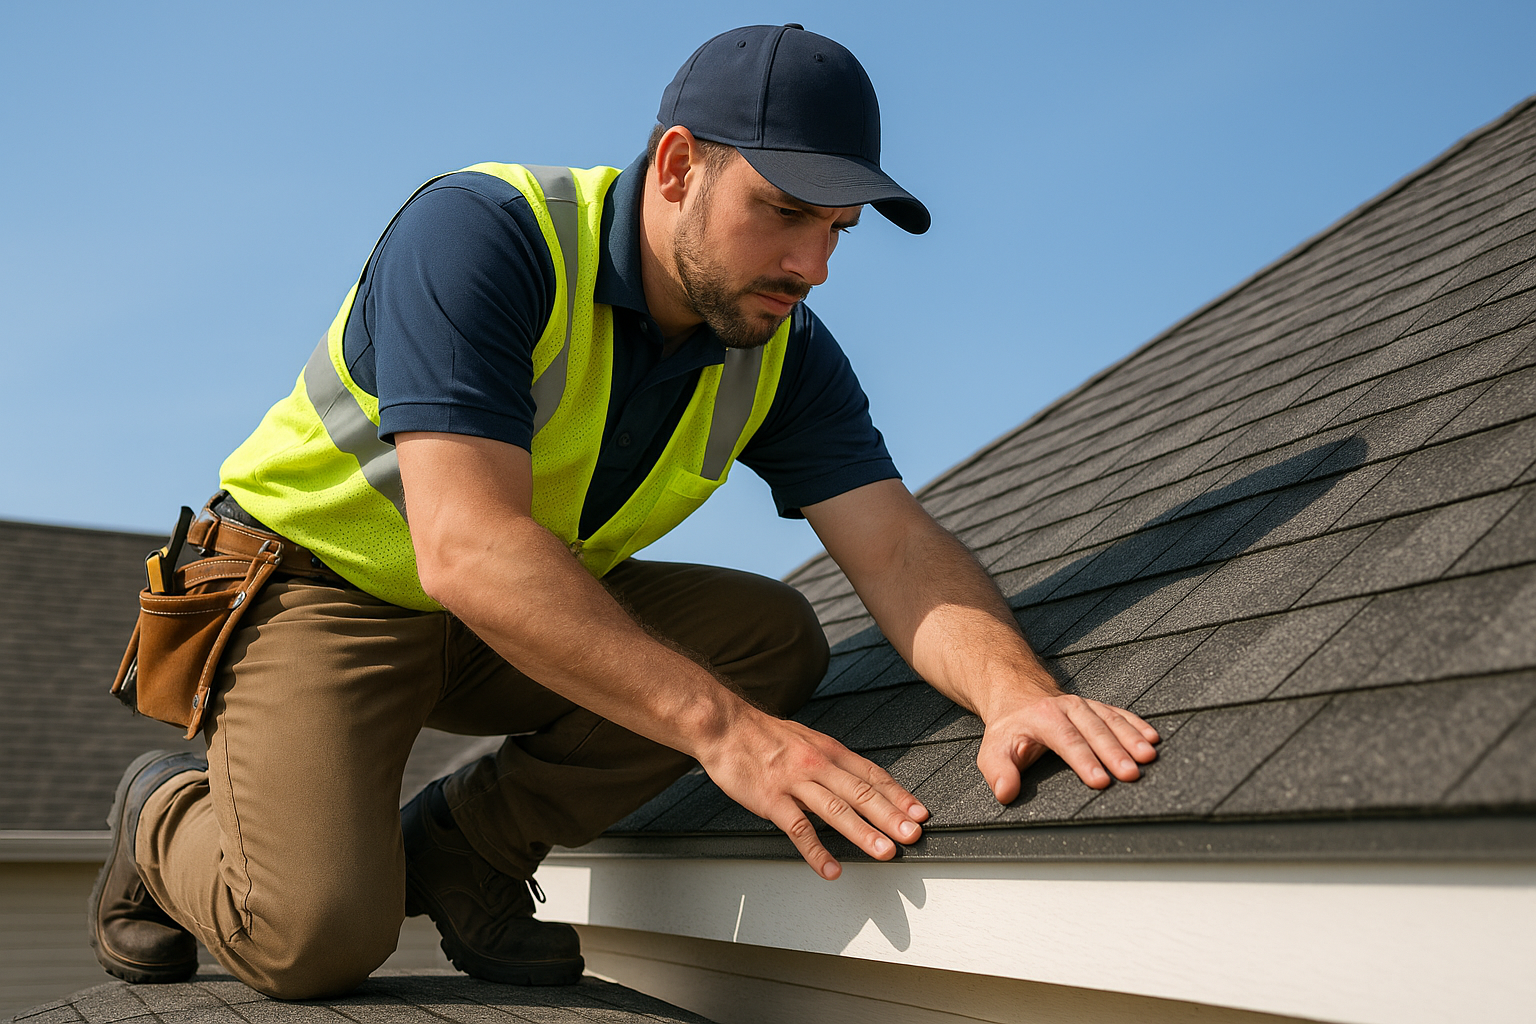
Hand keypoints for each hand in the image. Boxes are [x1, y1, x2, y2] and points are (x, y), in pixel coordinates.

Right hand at [697, 712, 928, 879]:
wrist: (725, 726)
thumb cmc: (765, 735)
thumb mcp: (807, 739)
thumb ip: (832, 761)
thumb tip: (858, 780)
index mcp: (830, 750)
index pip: (872, 774)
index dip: (898, 795)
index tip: (919, 813)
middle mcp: (818, 764)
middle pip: (861, 792)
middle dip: (890, 816)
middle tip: (912, 835)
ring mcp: (795, 782)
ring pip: (835, 809)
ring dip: (863, 833)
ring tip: (884, 852)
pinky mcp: (771, 799)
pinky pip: (798, 828)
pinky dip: (816, 851)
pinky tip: (831, 869)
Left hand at [978, 690, 1159, 802]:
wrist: (1017, 695)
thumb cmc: (1008, 729)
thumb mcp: (993, 750)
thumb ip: (998, 771)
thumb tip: (1006, 792)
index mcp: (1043, 717)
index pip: (1067, 740)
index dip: (1085, 761)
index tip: (1100, 781)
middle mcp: (1068, 707)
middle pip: (1094, 730)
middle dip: (1115, 752)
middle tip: (1131, 774)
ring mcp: (1085, 706)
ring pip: (1111, 720)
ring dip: (1132, 738)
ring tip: (1149, 757)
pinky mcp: (1097, 708)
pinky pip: (1119, 714)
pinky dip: (1137, 725)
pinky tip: (1153, 737)